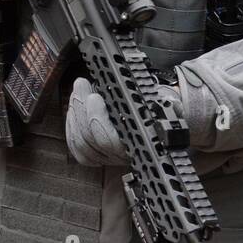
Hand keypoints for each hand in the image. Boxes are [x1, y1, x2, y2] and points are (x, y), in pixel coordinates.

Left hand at [64, 76, 182, 166]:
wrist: (161, 123)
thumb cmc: (161, 113)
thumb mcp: (169, 108)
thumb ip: (170, 108)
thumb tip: (171, 105)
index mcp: (138, 147)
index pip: (109, 141)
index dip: (96, 118)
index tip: (94, 96)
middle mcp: (122, 156)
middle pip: (89, 139)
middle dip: (81, 108)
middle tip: (82, 85)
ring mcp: (107, 158)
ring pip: (79, 142)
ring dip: (75, 112)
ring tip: (79, 90)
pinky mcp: (96, 156)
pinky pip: (76, 147)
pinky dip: (71, 126)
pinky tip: (73, 108)